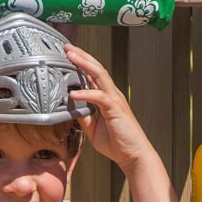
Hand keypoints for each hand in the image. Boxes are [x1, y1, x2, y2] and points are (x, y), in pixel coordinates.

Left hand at [65, 44, 151, 169]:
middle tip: (67, 47)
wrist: (133, 154)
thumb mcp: (93, 128)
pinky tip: (74, 93)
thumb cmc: (117, 142)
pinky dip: (86, 93)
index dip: (81, 63)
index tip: (68, 55)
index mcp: (106, 97)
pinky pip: (99, 97)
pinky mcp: (115, 109)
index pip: (93, 75)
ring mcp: (114, 100)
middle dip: (81, 56)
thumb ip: (83, 116)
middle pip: (96, 68)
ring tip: (71, 56)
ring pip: (99, 75)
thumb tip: (70, 108)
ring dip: (84, 64)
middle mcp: (111, 94)